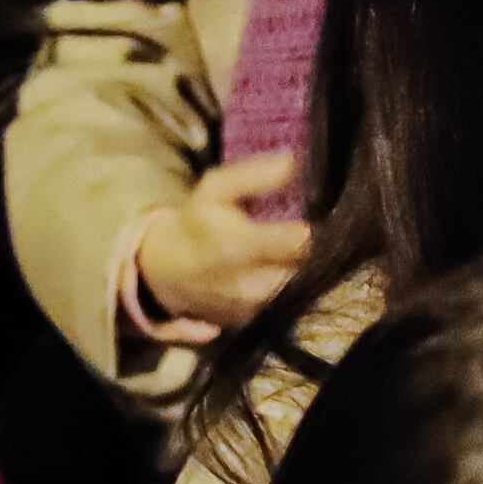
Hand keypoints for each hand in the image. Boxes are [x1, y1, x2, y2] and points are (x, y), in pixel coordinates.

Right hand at [134, 155, 309, 333]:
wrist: (168, 271)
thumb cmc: (197, 223)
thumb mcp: (214, 190)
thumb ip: (251, 176)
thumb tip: (291, 161)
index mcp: (235, 247)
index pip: (295, 244)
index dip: (309, 232)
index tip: (313, 220)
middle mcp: (247, 284)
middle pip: (303, 269)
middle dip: (310, 252)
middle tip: (312, 234)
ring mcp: (253, 309)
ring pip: (299, 289)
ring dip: (300, 270)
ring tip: (295, 252)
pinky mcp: (256, 322)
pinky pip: (287, 305)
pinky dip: (289, 287)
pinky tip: (281, 271)